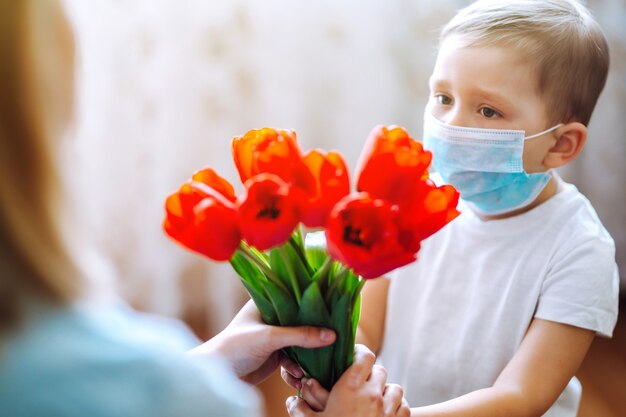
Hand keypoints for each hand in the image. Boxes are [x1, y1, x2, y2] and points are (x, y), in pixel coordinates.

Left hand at [189, 300, 335, 384]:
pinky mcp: (275, 354)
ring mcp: (274, 336)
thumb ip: (301, 335)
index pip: (294, 295)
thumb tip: (332, 335)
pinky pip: (294, 357)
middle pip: (301, 320)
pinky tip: (300, 373)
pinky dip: (299, 365)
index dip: (313, 300)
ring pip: (300, 340)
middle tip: (333, 335)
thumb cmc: (236, 346)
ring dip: (308, 352)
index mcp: (266, 301)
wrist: (218, 375)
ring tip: (315, 361)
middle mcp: (271, 316)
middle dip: (315, 330)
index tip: (333, 306)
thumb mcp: (271, 337)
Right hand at [285, 345, 409, 416]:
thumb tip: (291, 401)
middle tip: (361, 382)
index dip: (360, 352)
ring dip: (386, 390)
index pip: (365, 356)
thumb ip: (300, 409)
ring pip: (394, 388)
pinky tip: (387, 412)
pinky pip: (403, 406)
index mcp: (350, 388)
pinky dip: (397, 406)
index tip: (354, 355)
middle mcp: (372, 395)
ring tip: (376, 397)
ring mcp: (388, 410)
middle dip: (371, 374)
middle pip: (379, 370)